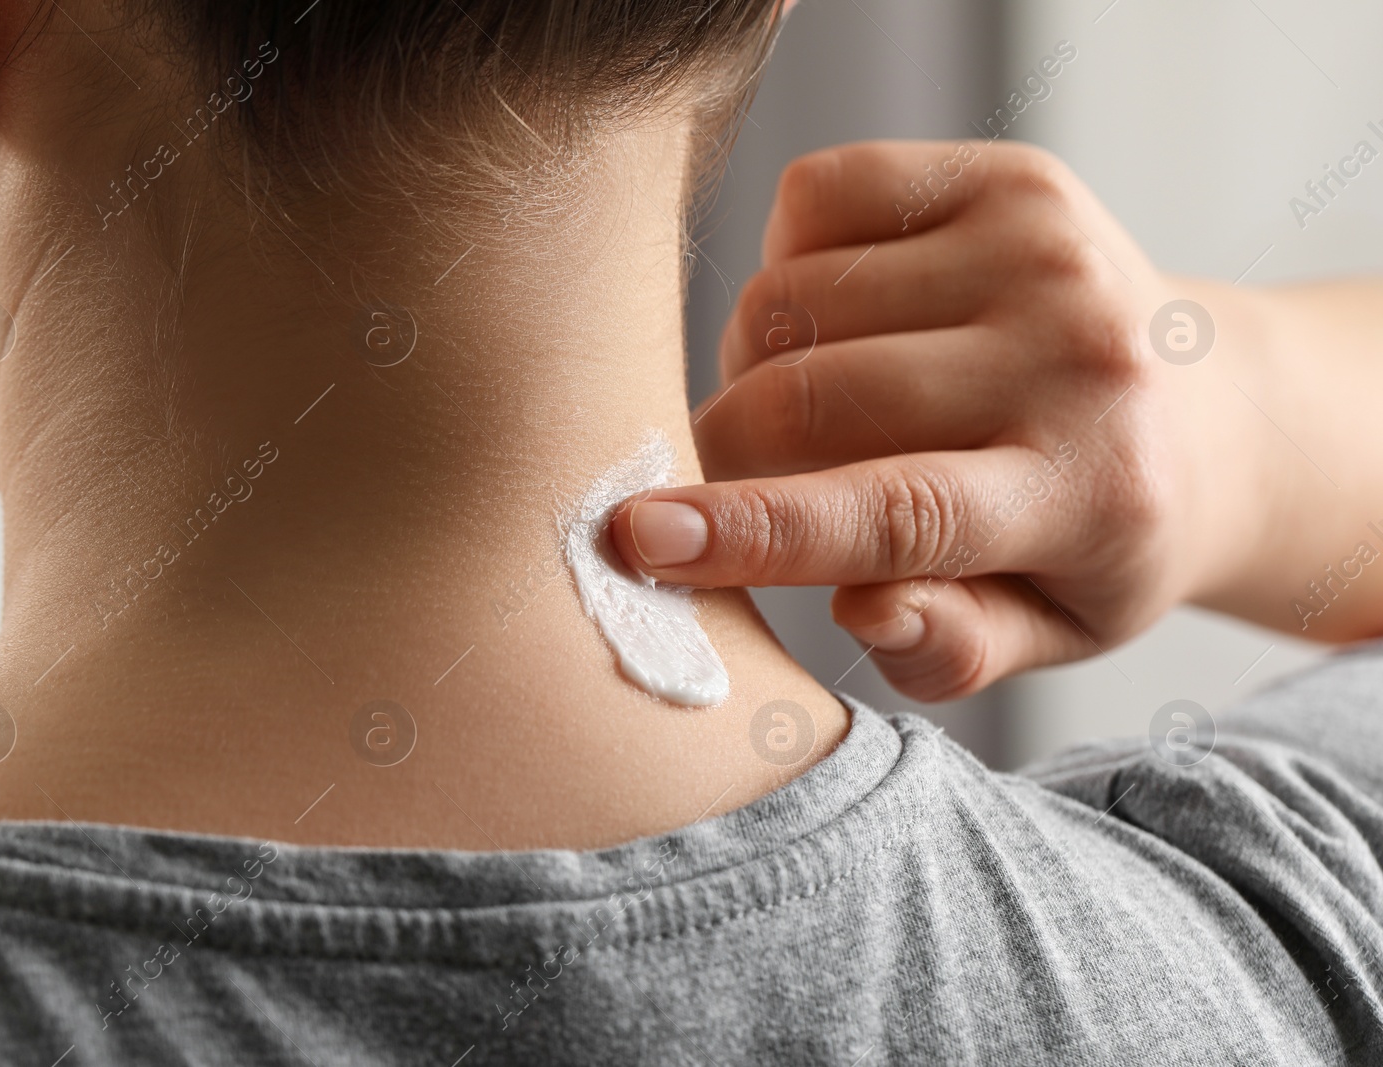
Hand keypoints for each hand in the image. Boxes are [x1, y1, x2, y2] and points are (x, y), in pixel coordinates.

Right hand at [611, 140, 1276, 700]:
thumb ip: (953, 645)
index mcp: (1092, 490)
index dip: (751, 531)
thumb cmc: (1101, 539)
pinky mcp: (1006, 175)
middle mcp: (1075, 353)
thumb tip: (864, 607)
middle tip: (749, 478)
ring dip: (759, 364)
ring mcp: (1042, 247)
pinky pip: (812, 202)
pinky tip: (847, 317)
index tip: (636, 539)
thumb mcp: (1051, 631)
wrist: (1206, 411)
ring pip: (788, 302)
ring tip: (821, 403)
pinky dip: (790, 265)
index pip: (895, 514)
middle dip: (728, 449)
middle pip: (808, 398)